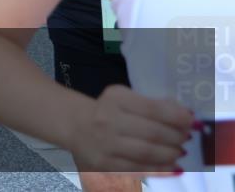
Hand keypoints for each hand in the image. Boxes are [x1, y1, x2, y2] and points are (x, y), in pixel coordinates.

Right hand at [67, 85, 191, 176]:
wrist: (75, 125)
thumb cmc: (107, 109)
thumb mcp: (125, 97)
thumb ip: (153, 104)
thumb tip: (185, 116)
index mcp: (116, 99)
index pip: (153, 109)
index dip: (177, 116)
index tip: (192, 121)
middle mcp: (108, 121)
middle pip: (153, 133)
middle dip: (176, 137)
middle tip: (186, 138)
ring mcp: (106, 145)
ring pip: (147, 153)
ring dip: (171, 154)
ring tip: (180, 151)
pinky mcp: (105, 165)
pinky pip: (138, 169)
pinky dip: (160, 169)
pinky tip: (173, 167)